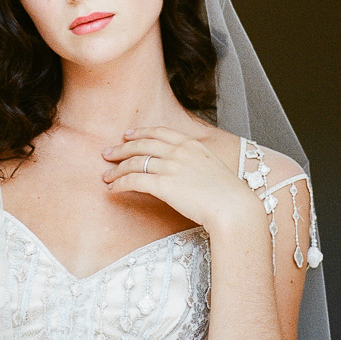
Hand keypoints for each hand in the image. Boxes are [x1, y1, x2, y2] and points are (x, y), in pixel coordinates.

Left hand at [102, 126, 251, 232]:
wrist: (234, 207)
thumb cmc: (228, 194)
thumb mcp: (214, 168)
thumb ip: (197, 163)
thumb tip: (187, 170)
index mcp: (192, 144)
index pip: (160, 132)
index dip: (140, 132)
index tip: (127, 135)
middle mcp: (179, 151)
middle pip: (142, 144)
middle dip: (122, 148)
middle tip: (108, 153)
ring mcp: (170, 167)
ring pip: (134, 162)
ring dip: (117, 168)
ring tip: (106, 175)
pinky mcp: (163, 185)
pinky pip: (134, 180)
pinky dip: (120, 183)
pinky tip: (113, 188)